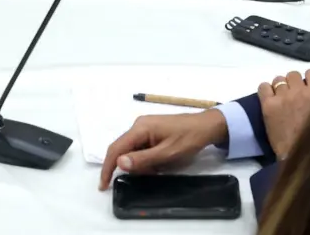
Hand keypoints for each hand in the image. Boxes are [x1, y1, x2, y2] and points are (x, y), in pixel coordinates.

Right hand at [98, 109, 227, 189]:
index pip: (116, 148)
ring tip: (153, 171)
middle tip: (133, 180)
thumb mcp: (166, 153)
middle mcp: (138, 125)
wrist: (206, 126)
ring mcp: (145, 127)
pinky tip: (155, 165)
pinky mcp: (152, 131)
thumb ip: (143, 159)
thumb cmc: (188, 139)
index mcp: (140, 128)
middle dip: (124, 166)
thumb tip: (119, 162)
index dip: (108, 167)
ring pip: (132, 149)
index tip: (103, 185)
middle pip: (122, 148)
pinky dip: (144, 159)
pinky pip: (140, 147)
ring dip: (137, 164)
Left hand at [257, 70, 309, 159]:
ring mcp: (282, 97)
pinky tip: (270, 99)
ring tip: (282, 99)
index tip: (308, 89)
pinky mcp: (268, 105)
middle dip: (294, 83)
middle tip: (294, 96)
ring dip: (280, 87)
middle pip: (293, 75)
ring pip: (278, 79)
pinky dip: (266, 91)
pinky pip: (263, 87)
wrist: (299, 157)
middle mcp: (299, 91)